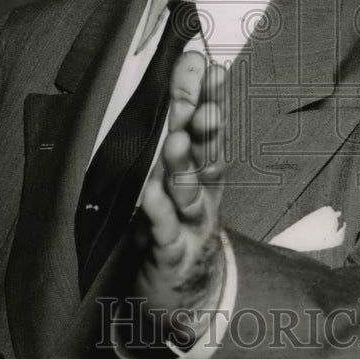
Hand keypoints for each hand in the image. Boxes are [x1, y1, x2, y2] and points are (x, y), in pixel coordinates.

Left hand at [131, 50, 227, 341]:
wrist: (190, 296)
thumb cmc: (182, 224)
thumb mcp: (184, 173)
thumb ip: (186, 124)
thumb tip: (189, 66)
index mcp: (204, 170)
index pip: (208, 126)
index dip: (208, 95)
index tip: (205, 63)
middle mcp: (203, 193)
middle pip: (204, 154)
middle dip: (202, 125)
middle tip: (197, 97)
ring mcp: (190, 224)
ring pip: (188, 192)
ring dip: (183, 166)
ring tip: (175, 142)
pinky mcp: (172, 254)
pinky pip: (165, 232)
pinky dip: (159, 215)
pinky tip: (150, 197)